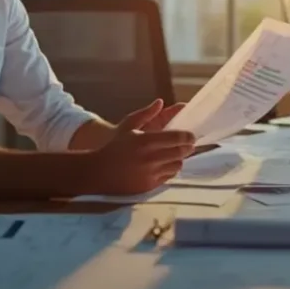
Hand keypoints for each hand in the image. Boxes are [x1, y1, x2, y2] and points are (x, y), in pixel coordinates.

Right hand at [81, 100, 195, 195]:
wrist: (98, 171)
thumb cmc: (114, 147)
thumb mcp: (127, 126)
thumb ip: (146, 113)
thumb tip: (160, 102)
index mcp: (146, 141)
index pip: (177, 138)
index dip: (188, 137)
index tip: (191, 136)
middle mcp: (151, 158)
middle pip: (181, 152)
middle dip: (187, 148)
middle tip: (188, 145)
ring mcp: (151, 173)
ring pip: (177, 165)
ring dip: (178, 159)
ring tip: (174, 155)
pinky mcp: (150, 185)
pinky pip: (168, 177)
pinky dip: (169, 170)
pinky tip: (164, 165)